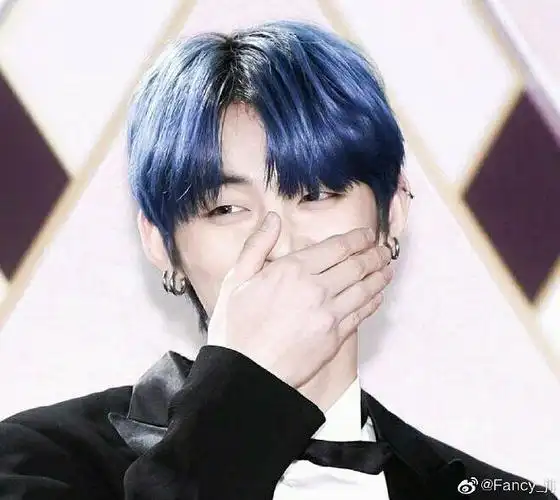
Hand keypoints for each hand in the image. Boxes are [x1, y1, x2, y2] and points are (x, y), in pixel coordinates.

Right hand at [206, 211, 392, 388]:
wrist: (246, 372)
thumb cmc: (236, 327)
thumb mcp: (237, 279)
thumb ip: (257, 245)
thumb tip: (273, 219)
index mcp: (292, 270)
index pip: (337, 247)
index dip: (357, 238)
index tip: (367, 235)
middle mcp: (316, 288)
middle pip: (356, 265)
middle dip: (374, 255)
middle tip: (384, 250)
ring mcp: (329, 314)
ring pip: (364, 288)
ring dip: (380, 276)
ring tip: (388, 269)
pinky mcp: (335, 337)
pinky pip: (361, 314)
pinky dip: (374, 301)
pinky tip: (378, 296)